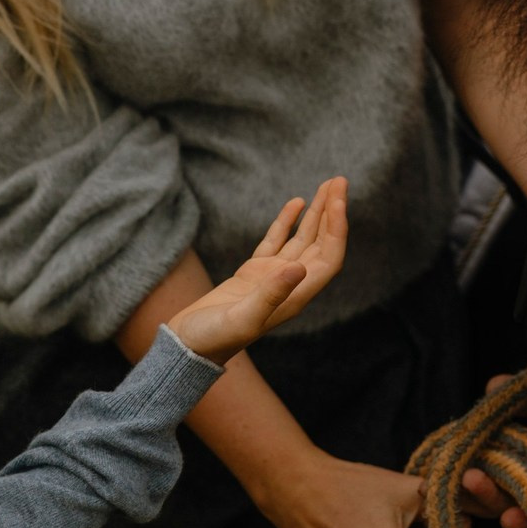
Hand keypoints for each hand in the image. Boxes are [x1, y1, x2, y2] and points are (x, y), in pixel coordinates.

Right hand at [168, 177, 347, 364]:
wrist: (187, 346)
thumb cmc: (213, 339)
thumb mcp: (242, 318)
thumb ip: (270, 295)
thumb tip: (299, 269)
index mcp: (294, 298)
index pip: (328, 258)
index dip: (336, 229)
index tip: (339, 200)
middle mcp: (289, 286)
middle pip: (321, 244)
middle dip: (332, 213)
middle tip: (339, 180)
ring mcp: (271, 278)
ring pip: (302, 239)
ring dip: (316, 214)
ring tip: (327, 185)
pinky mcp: (253, 273)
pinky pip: (277, 241)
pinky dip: (288, 222)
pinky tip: (297, 203)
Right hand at [460, 380, 526, 527]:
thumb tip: (490, 385)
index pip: (493, 449)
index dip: (469, 448)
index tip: (447, 445)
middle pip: (492, 479)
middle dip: (466, 477)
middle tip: (441, 473)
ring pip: (508, 500)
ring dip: (486, 495)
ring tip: (470, 482)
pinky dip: (524, 521)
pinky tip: (509, 518)